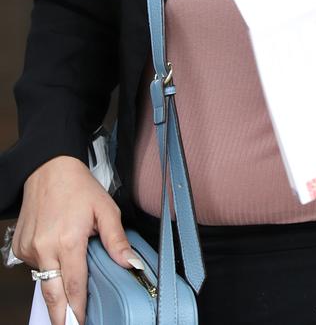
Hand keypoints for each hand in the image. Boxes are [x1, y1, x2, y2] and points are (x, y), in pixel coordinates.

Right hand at [13, 156, 140, 324]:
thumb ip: (117, 239)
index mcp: (68, 241)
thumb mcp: (105, 209)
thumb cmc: (78, 187)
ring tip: (70, 287)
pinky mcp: (21, 246)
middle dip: (61, 317)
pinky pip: (34, 267)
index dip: (79, 309)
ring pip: (44, 280)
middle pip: (53, 295)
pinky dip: (46, 267)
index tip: (83, 323)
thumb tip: (131, 263)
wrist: (49, 169)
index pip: (74, 287)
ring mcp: (30, 249)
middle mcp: (45, 248)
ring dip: (56, 286)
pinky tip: (57, 254)